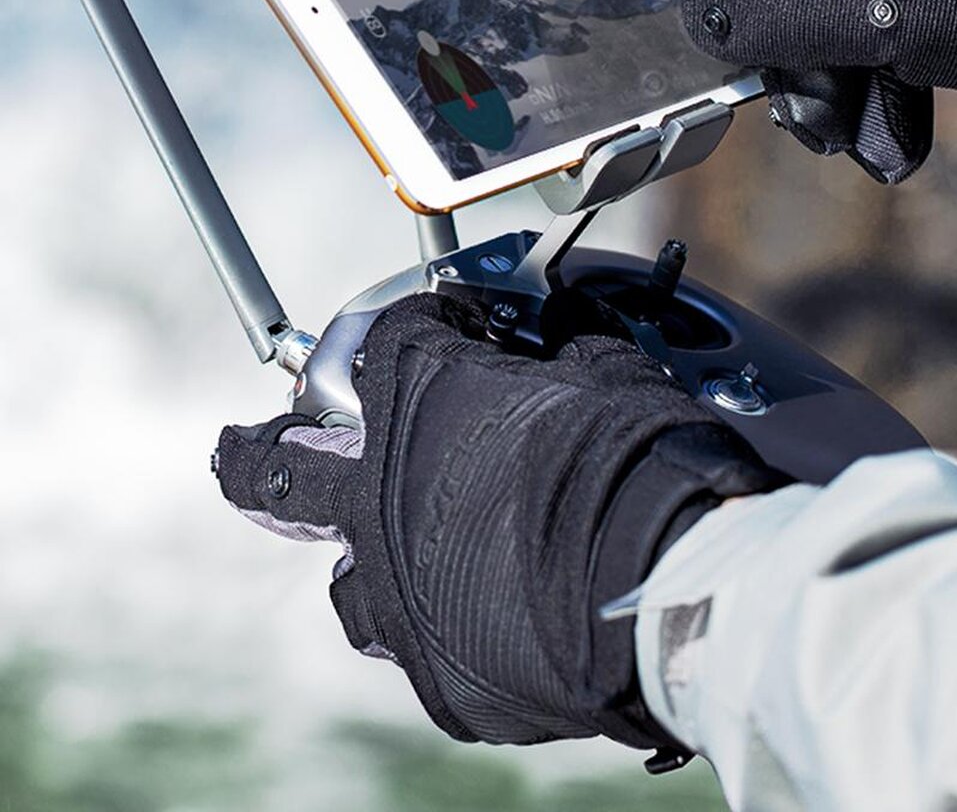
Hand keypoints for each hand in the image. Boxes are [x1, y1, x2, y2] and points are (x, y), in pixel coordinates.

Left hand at [214, 293, 777, 747]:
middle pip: (276, 465)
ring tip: (410, 559)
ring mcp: (401, 592)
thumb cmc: (639, 458)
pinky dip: (455, 629)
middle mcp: (382, 494)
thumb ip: (568, 356)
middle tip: (244, 443)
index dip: (428, 322)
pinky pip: (428, 650)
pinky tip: (500, 623)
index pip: (390, 337)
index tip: (459, 326)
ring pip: (347, 582)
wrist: (668, 579)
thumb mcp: (610, 373)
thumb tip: (573, 342)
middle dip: (256, 449)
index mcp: (420, 399)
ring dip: (374, 561)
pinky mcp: (442, 678)